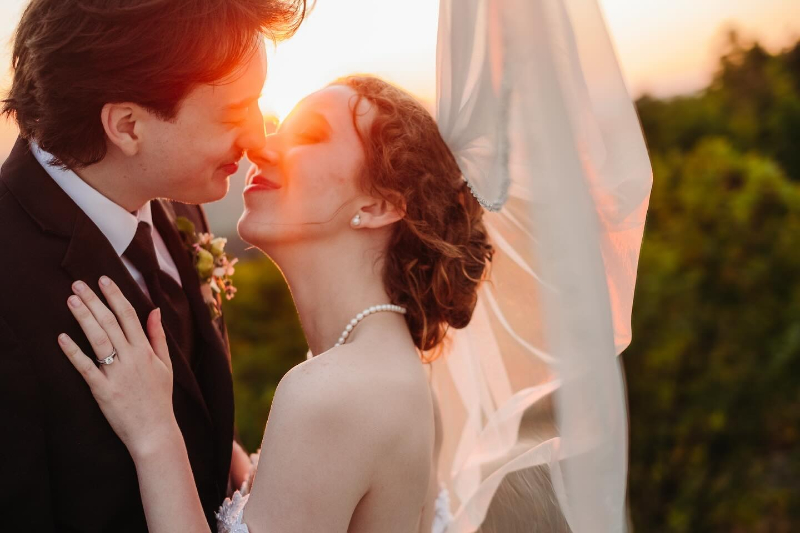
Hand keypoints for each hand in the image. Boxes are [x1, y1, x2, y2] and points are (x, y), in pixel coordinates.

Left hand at [58, 276, 178, 460]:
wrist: (154, 430)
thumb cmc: (159, 398)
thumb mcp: (165, 364)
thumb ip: (157, 336)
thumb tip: (155, 310)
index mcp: (146, 350)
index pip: (129, 315)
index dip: (115, 296)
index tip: (103, 280)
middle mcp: (131, 358)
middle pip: (110, 323)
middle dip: (93, 301)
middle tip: (78, 284)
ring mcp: (116, 373)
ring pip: (98, 339)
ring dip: (83, 318)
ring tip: (71, 301)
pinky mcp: (102, 390)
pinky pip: (86, 367)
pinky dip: (73, 352)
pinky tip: (62, 337)